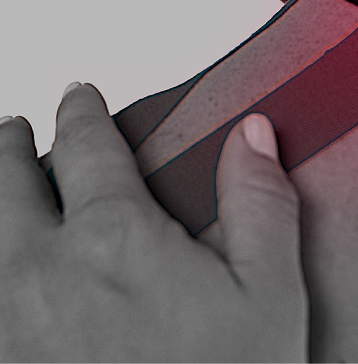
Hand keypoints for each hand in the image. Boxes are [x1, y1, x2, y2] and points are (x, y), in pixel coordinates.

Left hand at [0, 84, 307, 363]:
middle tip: (14, 130)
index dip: (81, 111)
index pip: (86, 146)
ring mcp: (3, 322)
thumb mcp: (268, 296)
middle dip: (8, 144)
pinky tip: (2, 263)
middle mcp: (38, 272)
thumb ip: (260, 202)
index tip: (79, 97)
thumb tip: (253, 134)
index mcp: (114, 240)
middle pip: (5, 181)